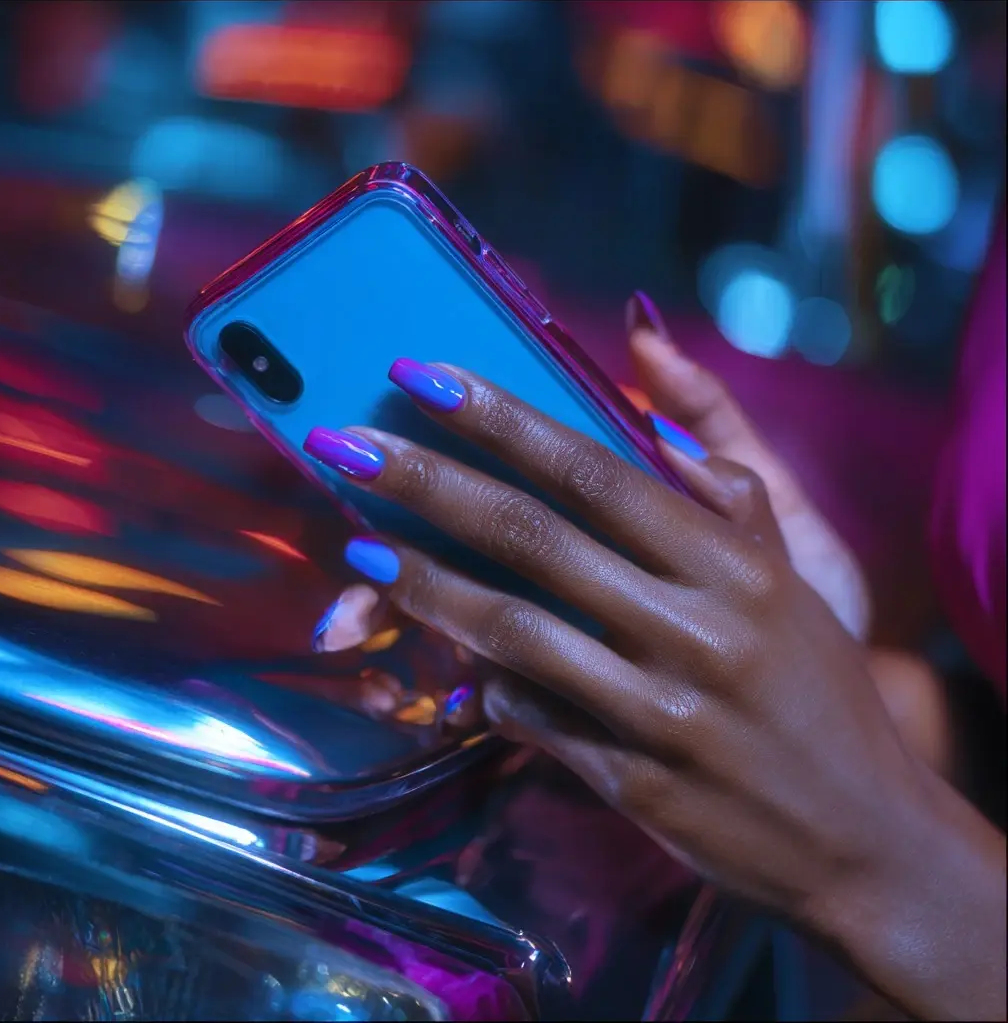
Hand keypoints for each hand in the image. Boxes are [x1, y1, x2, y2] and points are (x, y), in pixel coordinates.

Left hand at [302, 355, 930, 926]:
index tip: (420, 376)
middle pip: (535, 538)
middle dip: (428, 483)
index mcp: (734, 566)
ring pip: (516, 634)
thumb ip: (727, 495)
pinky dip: (489, 688)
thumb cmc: (818, 690)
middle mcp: (696, 632)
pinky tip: (462, 668)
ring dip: (429, 588)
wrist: (866, 836)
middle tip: (346, 445)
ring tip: (364, 551)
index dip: (498, 419)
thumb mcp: (793, 582)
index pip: (594, 470)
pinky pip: (534, 721)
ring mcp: (662, 716)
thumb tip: (652, 416)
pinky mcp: (636, 786)